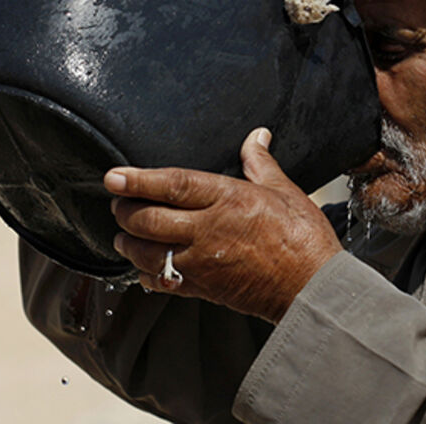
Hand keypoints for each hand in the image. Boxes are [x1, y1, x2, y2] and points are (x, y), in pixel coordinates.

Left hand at [105, 128, 341, 322]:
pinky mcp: (202, 288)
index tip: (114, 177)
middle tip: (119, 202)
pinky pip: (160, 281)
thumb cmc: (303, 239)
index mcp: (228, 200)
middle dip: (125, 211)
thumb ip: (260, 163)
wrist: (312, 288)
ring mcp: (202, 263)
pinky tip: (146, 265)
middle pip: (147, 220)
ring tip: (125, 233)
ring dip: (128, 242)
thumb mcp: (284, 191)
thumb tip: (257, 137)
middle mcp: (208, 231)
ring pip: (146, 253)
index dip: (138, 180)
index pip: (172, 185)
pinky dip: (146, 272)